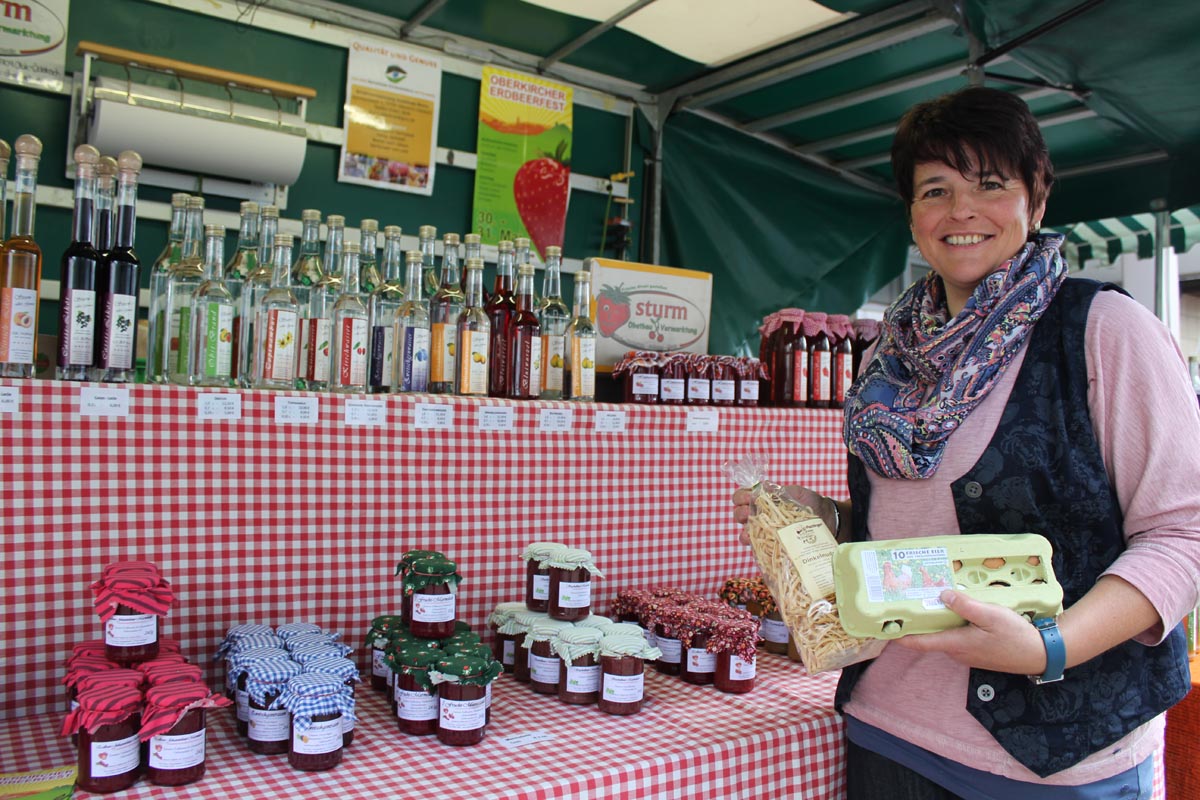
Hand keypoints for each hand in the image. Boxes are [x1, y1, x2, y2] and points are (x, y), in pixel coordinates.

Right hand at [731, 485, 837, 544]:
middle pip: (740, 514)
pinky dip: (753, 545)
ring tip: (748, 532)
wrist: (827, 519)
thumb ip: (780, 491)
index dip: (740, 497)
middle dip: (740, 514)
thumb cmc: (810, 502)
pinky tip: (754, 543)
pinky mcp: (771, 544)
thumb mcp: (796, 493)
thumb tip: (762, 489)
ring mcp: (765, 530)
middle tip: (748, 514)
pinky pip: (757, 546)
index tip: (747, 499)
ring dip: (744, 531)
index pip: (742, 496)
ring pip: (745, 531)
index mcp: (763, 499)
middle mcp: (760, 515)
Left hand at [894, 590, 1046, 674]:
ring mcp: (967, 653)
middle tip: (904, 602)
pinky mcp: (977, 650)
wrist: (1041, 653)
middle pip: (930, 636)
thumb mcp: (991, 615)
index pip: (920, 642)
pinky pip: (956, 636)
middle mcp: (957, 651)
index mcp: (956, 644)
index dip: (900, 635)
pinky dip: (950, 624)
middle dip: (917, 622)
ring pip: (944, 635)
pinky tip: (954, 609)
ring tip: (926, 600)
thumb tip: (942, 595)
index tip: (882, 628)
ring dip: (935, 621)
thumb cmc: (1016, 636)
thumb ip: (965, 606)